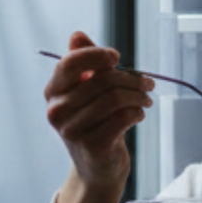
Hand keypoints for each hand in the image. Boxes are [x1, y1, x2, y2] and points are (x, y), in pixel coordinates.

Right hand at [45, 31, 153, 202]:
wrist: (98, 167)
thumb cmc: (95, 122)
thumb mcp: (88, 90)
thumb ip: (84, 62)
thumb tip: (77, 35)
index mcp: (53, 92)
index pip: (70, 63)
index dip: (96, 55)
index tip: (116, 57)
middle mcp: (57, 111)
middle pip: (101, 80)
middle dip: (131, 78)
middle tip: (147, 83)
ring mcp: (72, 131)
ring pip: (114, 99)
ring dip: (138, 96)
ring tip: (146, 99)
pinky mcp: (92, 146)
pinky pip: (122, 118)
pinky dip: (136, 113)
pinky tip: (138, 115)